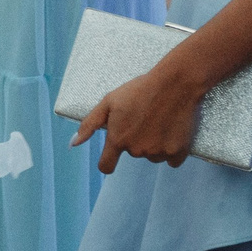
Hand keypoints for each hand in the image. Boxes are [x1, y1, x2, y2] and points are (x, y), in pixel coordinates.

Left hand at [73, 62, 204, 173]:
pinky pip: (172, 159)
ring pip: (152, 156)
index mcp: (118, 139)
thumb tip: (73, 143)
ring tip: (158, 122)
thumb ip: (89, 125)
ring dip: (153, 144)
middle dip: (135, 139)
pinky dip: (171, 149)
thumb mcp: (108, 102)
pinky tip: (171, 131)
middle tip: (142, 118)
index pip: (106, 166)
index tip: (111, 157)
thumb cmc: (138, 91)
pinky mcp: (178, 152)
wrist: (174, 85)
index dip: (107, 163)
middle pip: (133, 153)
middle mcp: (137, 150)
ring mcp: (158, 152)